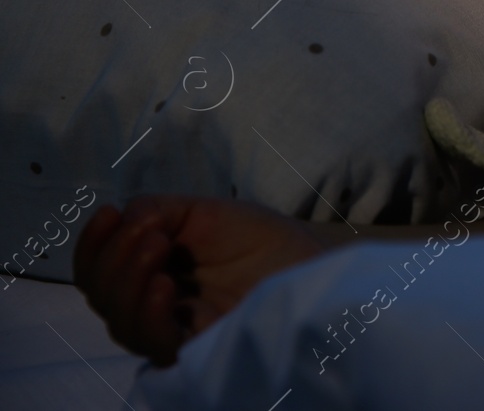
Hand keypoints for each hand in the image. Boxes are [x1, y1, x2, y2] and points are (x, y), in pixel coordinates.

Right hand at [73, 195, 329, 366]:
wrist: (311, 264)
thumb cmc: (262, 240)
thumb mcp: (206, 213)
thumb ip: (158, 210)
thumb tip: (121, 216)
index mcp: (149, 271)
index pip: (98, 268)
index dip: (93, 243)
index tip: (108, 213)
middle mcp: (152, 305)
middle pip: (101, 294)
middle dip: (115, 256)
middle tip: (152, 232)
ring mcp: (172, 330)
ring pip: (120, 320)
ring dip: (128, 277)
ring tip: (158, 246)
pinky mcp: (194, 352)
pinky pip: (154, 344)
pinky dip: (149, 313)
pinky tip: (164, 286)